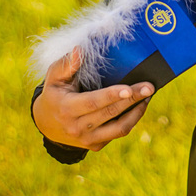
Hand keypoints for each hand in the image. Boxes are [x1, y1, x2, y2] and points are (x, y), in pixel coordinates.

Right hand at [32, 48, 153, 151]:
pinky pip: (117, 134)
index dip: (112, 96)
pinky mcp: (94, 146)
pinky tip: (138, 107)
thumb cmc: (54, 93)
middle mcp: (77, 128)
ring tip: (147, 97)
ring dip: (137, 113)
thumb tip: (80, 49)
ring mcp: (86, 140)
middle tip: (149, 87)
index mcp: (67, 108)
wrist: (46, 124)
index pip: (93, 102)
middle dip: (132, 99)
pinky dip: (131, 120)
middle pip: (111, 113)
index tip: (129, 88)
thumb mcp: (54, 78)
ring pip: (119, 129)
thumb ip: (67, 64)